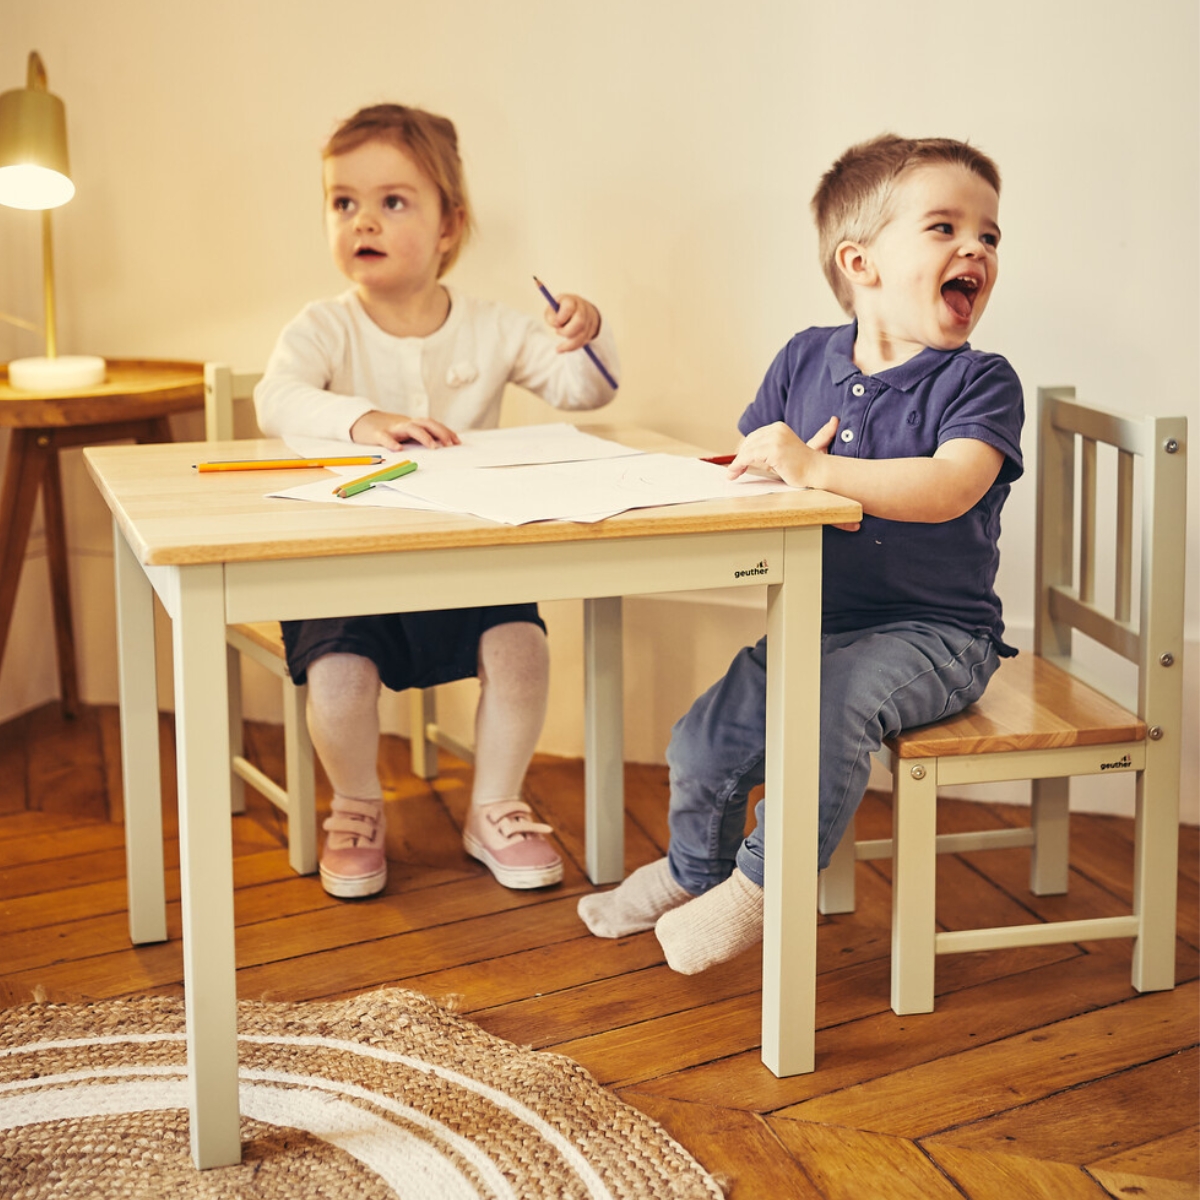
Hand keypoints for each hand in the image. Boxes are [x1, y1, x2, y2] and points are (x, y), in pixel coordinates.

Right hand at [350, 410, 459, 451]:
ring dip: (423, 436)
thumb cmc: (391, 431)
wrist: (364, 421)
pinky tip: (398, 449)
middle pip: (426, 423)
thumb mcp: (408, 433)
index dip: (446, 432)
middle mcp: (406, 424)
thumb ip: (422, 437)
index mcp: (414, 424)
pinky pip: (385, 437)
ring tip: (433, 447)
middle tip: (450, 444)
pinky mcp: (378, 434)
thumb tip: (443, 445)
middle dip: (440, 432)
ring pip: (410, 428)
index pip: (434, 425)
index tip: (458, 442)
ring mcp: (393, 428)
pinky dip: (391, 442)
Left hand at [545, 293, 600, 351]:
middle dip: (566, 332)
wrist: (578, 309)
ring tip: (559, 347)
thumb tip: (556, 324)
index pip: (569, 307)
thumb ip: (551, 316)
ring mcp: (590, 319)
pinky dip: (572, 347)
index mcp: (571, 300)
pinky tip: (563, 349)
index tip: (556, 323)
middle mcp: (583, 308)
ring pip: (583, 335)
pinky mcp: (593, 329)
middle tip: (557, 332)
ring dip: (569, 344)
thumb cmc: (561, 310)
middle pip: (579, 322)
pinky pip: (584, 341)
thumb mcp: (552, 310)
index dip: (561, 317)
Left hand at [730, 416, 859, 529]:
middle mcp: (776, 429)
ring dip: (737, 463)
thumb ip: (762, 454)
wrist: (816, 471)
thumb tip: (742, 460)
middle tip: (732, 471)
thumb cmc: (799, 467)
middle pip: (748, 442)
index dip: (743, 451)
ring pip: (747, 450)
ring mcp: (775, 438)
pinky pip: (749, 456)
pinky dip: (739, 464)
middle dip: (739, 457)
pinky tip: (735, 472)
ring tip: (732, 474)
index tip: (735, 463)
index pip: (753, 437)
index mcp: (778, 428)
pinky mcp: (774, 449)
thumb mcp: (777, 455)